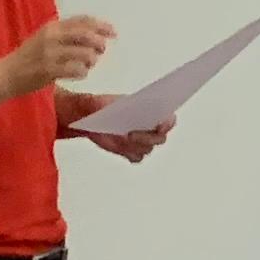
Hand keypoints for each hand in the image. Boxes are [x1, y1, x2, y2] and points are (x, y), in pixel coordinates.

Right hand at [0, 12, 115, 98]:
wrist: (5, 75)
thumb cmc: (28, 58)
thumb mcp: (45, 38)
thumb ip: (65, 34)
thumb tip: (93, 34)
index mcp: (52, 26)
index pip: (82, 20)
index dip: (101, 25)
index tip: (113, 32)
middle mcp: (52, 36)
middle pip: (86, 34)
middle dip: (99, 43)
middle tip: (101, 51)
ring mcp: (50, 53)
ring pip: (84, 53)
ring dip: (92, 60)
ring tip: (87, 65)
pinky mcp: (48, 70)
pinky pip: (76, 70)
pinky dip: (83, 72)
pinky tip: (79, 74)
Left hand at [57, 93, 171, 161]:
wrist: (90, 119)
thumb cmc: (104, 107)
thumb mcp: (110, 102)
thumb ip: (120, 105)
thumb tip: (123, 108)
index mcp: (153, 112)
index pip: (169, 120)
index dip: (167, 124)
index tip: (159, 125)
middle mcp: (151, 128)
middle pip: (159, 139)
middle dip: (146, 137)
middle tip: (131, 134)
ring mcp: (142, 142)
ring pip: (147, 149)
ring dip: (136, 146)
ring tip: (122, 140)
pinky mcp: (132, 152)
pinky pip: (137, 157)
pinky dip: (130, 154)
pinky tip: (121, 148)